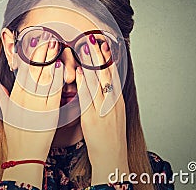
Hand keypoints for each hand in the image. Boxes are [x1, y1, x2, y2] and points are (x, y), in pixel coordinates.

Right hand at [0, 34, 63, 186]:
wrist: (25, 156)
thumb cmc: (16, 136)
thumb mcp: (6, 114)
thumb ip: (2, 96)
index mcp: (15, 97)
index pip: (21, 71)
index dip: (26, 55)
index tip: (30, 41)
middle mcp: (25, 99)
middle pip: (33, 71)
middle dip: (40, 52)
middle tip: (46, 35)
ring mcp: (37, 106)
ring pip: (44, 78)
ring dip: (50, 60)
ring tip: (54, 44)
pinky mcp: (50, 114)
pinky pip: (54, 94)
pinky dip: (57, 80)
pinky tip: (61, 67)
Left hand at [75, 36, 129, 184]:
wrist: (113, 157)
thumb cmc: (111, 138)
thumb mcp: (113, 115)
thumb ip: (106, 99)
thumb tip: (100, 85)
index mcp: (117, 101)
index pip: (113, 74)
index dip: (108, 58)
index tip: (104, 43)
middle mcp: (112, 103)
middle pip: (106, 74)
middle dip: (99, 55)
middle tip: (93, 38)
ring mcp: (103, 110)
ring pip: (97, 82)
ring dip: (90, 63)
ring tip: (85, 47)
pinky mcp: (92, 119)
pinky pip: (87, 97)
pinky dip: (83, 82)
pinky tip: (78, 70)